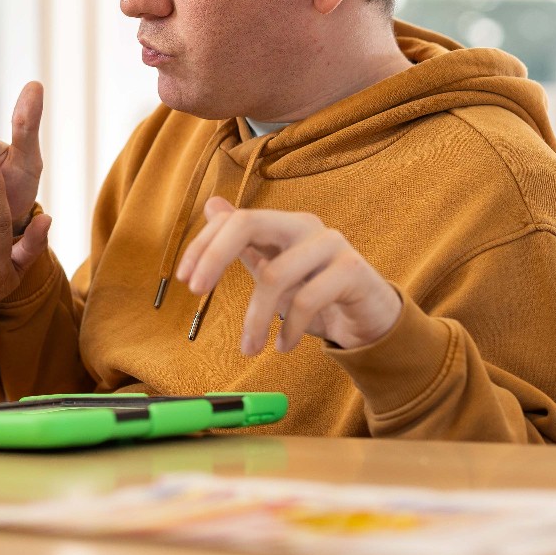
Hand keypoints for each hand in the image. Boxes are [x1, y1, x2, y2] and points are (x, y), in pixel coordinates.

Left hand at [176, 199, 402, 355]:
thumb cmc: (317, 292)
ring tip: (249, 348)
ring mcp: (332, 245)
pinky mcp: (352, 271)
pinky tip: (282, 346)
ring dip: (255, 318)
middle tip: (197, 293)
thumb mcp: (275, 269)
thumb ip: (245, 243)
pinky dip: (289, 329)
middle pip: (249, 225)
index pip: (235, 220)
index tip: (184, 279)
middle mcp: (306, 226)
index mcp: (283, 224)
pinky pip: (308, 301)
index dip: (204, 245)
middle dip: (215, 257)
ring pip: (277, 275)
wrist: (370, 317)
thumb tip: (212, 207)